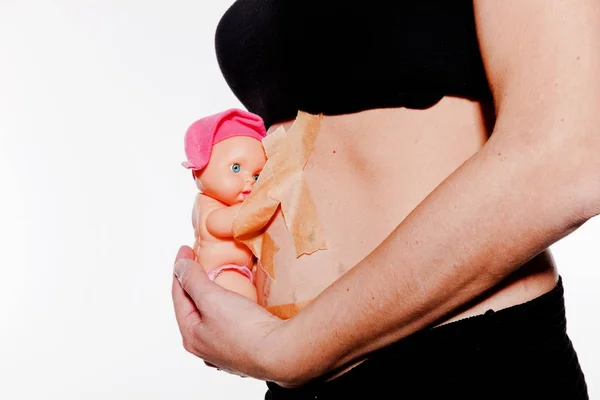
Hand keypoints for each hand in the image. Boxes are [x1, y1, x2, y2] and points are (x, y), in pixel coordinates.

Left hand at [171, 245, 286, 380]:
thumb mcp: (212, 299)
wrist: (282, 354)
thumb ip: (193, 280)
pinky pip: (232, 323)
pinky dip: (230, 308)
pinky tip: (239, 303)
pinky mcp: (246, 350)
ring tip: (220, 279)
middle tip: (200, 262)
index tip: (186, 248)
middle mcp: (205, 348)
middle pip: (194, 307)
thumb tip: (180, 267)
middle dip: (195, 284)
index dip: (181, 269)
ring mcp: (225, 351)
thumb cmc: (244, 329)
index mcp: (191, 336)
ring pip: (213, 317)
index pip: (179, 295)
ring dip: (214, 297)